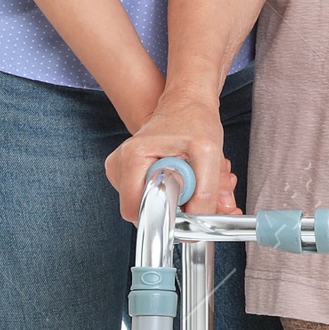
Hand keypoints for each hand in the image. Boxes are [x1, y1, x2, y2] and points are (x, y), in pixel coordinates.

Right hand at [106, 91, 237, 224]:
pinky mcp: (129, 173)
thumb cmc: (195, 121)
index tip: (184, 209)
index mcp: (133, 158)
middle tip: (190, 189)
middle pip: (140, 210)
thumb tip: (194, 225)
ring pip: (144, 206)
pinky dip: (165, 195)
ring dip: (169, 201)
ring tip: (185, 178)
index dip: (163, 217)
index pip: (137, 209)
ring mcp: (121, 169)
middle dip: (169, 209)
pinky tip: (177, 178)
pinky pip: (146, 198)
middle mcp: (120, 163)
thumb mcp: (208, 155)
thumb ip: (204, 193)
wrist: (188, 104)